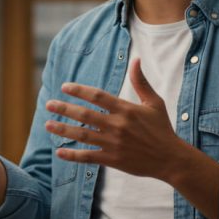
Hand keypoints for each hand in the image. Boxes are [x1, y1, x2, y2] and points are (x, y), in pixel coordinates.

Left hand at [44, 58, 182, 180]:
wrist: (170, 158)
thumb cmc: (162, 128)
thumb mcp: (154, 103)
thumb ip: (141, 82)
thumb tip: (136, 60)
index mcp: (126, 109)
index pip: (98, 96)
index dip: (79, 91)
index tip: (64, 87)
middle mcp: (117, 126)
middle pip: (85, 115)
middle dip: (64, 109)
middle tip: (49, 104)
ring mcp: (113, 143)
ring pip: (82, 135)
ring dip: (63, 129)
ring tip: (48, 124)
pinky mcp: (112, 159)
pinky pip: (88, 157)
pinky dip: (73, 155)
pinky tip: (59, 152)